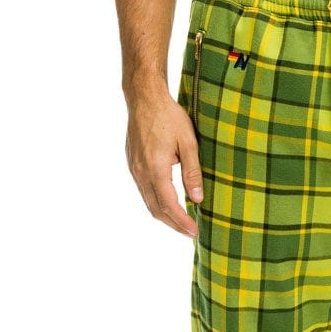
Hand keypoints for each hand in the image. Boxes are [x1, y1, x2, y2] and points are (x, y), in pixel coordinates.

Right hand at [125, 93, 203, 236]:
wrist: (144, 98)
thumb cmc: (169, 116)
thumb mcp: (188, 142)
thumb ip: (192, 171)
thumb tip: (197, 198)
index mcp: (155, 168)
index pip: (168, 204)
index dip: (181, 222)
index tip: (194, 232)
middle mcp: (141, 172)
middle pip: (155, 209)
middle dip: (173, 224)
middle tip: (190, 232)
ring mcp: (134, 168)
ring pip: (147, 201)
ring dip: (164, 215)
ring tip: (181, 222)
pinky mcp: (132, 163)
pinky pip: (143, 190)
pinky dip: (156, 202)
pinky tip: (168, 202)